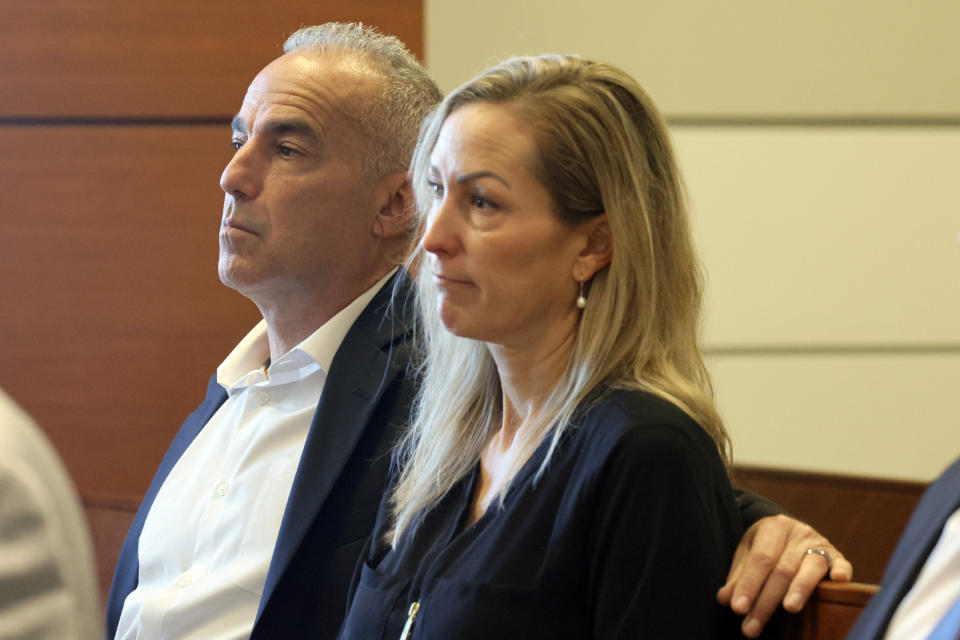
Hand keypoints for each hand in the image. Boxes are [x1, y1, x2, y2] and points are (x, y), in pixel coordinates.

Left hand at [716, 515, 852, 637]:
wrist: (789, 530)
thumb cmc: (766, 547)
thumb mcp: (747, 554)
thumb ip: (738, 577)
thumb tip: (725, 599)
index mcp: (773, 528)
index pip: (759, 560)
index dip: (748, 585)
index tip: (738, 609)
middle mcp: (798, 533)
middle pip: (782, 569)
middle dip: (766, 601)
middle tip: (752, 627)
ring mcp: (819, 543)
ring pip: (811, 567)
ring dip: (800, 589)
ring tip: (788, 609)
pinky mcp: (837, 555)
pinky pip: (842, 562)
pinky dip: (842, 571)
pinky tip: (838, 582)